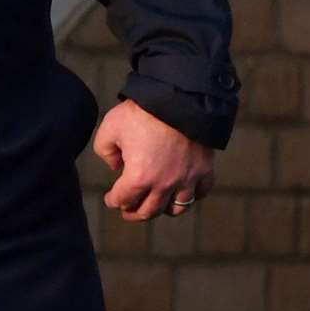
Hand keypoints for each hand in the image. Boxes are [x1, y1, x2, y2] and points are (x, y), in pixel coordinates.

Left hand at [93, 98, 213, 220]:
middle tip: (129, 211)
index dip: (113, 201)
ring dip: (163, 210)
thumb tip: (116, 165)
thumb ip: (105, 151)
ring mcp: (187, 179)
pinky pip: (201, 192)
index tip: (111, 200)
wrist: (178, 98)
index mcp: (138, 177)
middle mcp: (164, 184)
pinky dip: (193, 197)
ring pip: (176, 208)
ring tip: (157, 206)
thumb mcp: (109, 128)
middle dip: (135, 213)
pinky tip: (185, 193)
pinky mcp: (204, 169)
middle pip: (149, 211)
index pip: (123, 199)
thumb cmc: (141, 112)